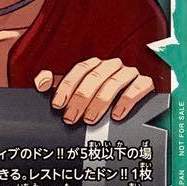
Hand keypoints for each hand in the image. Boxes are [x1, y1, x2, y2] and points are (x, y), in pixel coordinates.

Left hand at [34, 58, 153, 125]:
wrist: (133, 103)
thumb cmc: (102, 98)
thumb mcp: (78, 91)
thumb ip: (58, 85)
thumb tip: (41, 81)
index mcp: (96, 65)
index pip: (80, 70)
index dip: (67, 86)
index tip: (58, 104)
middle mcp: (112, 66)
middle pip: (95, 77)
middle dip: (81, 98)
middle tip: (72, 118)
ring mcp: (129, 74)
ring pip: (114, 82)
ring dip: (100, 102)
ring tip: (90, 119)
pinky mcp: (145, 83)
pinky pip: (137, 87)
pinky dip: (126, 101)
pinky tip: (117, 115)